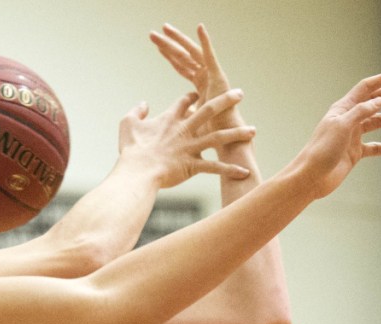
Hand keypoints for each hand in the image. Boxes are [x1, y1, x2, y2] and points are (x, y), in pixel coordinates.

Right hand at [117, 88, 255, 188]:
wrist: (136, 172)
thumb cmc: (131, 150)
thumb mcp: (127, 124)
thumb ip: (136, 111)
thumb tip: (143, 103)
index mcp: (170, 119)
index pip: (185, 102)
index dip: (192, 96)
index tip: (198, 94)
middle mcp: (185, 130)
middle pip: (209, 110)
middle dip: (226, 100)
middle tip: (240, 93)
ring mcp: (191, 147)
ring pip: (219, 137)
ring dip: (237, 133)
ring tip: (253, 130)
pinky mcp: (193, 165)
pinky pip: (216, 167)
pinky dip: (230, 170)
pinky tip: (244, 172)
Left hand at [151, 23, 237, 128]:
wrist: (224, 138)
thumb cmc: (208, 131)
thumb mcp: (188, 118)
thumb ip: (181, 112)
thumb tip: (166, 118)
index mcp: (200, 83)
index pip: (181, 66)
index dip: (169, 56)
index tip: (156, 47)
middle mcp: (206, 76)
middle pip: (183, 56)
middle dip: (167, 44)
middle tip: (152, 34)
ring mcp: (212, 75)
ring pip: (191, 53)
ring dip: (178, 39)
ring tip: (164, 28)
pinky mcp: (218, 76)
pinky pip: (209, 55)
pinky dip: (205, 41)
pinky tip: (199, 28)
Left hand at [292, 71, 380, 198]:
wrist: (310, 177)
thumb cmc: (321, 150)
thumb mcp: (342, 126)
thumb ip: (361, 111)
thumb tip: (380, 100)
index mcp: (342, 109)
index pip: (365, 88)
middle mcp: (347, 120)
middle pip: (374, 102)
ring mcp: (351, 137)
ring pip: (378, 123)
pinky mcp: (354, 153)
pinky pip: (376, 147)